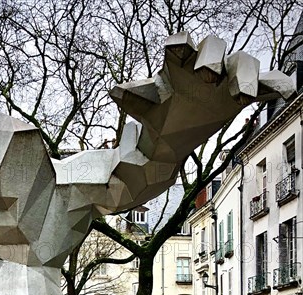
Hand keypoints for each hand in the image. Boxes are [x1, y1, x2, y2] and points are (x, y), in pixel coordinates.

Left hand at [110, 32, 294, 161]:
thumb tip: (115, 90)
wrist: (169, 140)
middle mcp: (205, 66)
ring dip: (245, 76)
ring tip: (244, 95)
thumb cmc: (157, 118)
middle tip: (205, 77)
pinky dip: (276, 85)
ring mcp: (225, 80)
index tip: (173, 53)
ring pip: (241, 65)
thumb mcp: (145, 110)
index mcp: (179, 65)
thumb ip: (134, 99)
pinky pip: (265, 84)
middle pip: (214, 49)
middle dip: (211, 60)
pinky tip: (286, 90)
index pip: (182, 47)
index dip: (180, 49)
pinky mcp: (241, 95)